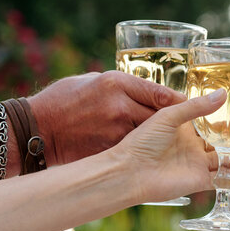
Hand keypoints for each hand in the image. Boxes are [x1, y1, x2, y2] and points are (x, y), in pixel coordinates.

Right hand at [28, 71, 183, 165]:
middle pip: (162, 115)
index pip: (161, 93)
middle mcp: (120, 107)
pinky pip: (137, 148)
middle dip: (175, 121)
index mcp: (116, 84)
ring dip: (162, 137)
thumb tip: (151, 92)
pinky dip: (145, 149)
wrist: (39, 128)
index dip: (180, 101)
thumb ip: (125, 86)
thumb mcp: (96, 79)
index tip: (190, 105)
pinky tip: (148, 150)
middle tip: (189, 126)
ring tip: (170, 139)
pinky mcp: (112, 150)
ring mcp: (117, 131)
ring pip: (152, 134)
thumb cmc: (65, 99)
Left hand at [111, 89, 229, 203]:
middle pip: (228, 145)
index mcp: (188, 131)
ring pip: (228, 161)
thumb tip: (223, 94)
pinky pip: (221, 178)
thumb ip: (197, 108)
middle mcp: (196, 149)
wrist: (129, 170)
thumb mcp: (170, 117)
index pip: (217, 128)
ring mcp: (198, 166)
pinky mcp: (198, 183)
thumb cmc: (143, 140)